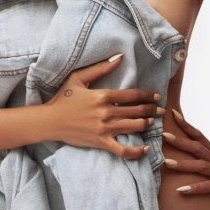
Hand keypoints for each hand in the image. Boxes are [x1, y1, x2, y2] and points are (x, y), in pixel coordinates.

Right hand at [45, 52, 165, 159]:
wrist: (50, 121)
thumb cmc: (63, 99)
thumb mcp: (78, 78)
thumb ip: (100, 68)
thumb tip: (119, 57)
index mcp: (102, 96)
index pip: (132, 95)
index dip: (147, 95)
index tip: (156, 96)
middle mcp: (106, 113)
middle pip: (137, 111)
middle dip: (152, 110)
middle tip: (160, 109)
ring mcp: (105, 129)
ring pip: (135, 127)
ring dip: (147, 124)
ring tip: (151, 122)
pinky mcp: (101, 142)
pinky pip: (123, 150)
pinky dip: (136, 151)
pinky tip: (144, 149)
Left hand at [162, 109, 209, 209]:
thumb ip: (201, 163)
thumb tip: (177, 157)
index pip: (199, 137)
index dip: (186, 125)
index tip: (172, 113)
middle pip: (198, 148)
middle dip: (181, 141)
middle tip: (164, 135)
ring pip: (202, 166)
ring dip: (183, 164)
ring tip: (166, 163)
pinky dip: (196, 187)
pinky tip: (181, 189)